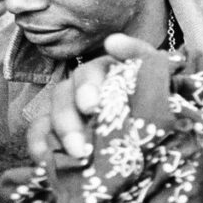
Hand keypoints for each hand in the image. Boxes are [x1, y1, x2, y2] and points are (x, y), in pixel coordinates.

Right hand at [26, 34, 162, 163]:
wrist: (162, 123)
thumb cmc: (155, 94)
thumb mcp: (154, 72)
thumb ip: (139, 54)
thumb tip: (113, 42)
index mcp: (102, 72)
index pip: (88, 75)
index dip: (87, 89)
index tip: (92, 107)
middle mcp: (79, 88)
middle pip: (64, 98)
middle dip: (69, 122)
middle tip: (80, 146)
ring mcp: (67, 109)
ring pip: (49, 116)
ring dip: (54, 137)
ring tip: (72, 157)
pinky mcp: (58, 130)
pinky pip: (41, 135)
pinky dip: (39, 146)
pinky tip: (44, 160)